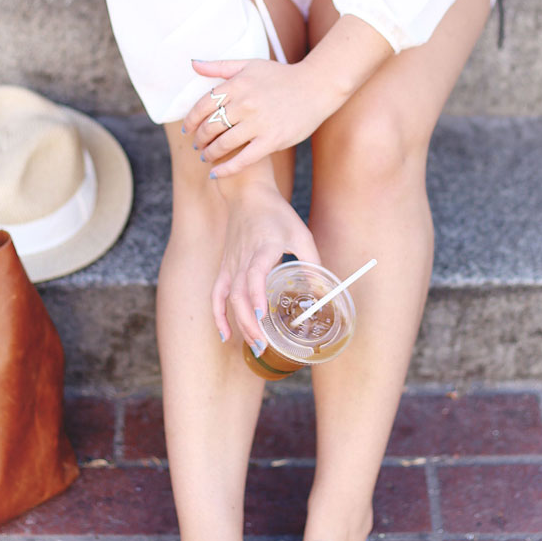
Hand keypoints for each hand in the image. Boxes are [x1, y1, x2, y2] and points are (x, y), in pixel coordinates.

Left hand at [184, 58, 333, 178]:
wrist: (316, 87)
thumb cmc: (282, 76)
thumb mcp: (250, 64)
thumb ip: (220, 66)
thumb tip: (192, 64)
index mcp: (237, 85)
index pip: (203, 105)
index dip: (190, 120)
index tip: (187, 129)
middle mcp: (245, 104)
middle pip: (210, 126)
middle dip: (199, 139)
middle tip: (197, 145)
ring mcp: (258, 123)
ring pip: (223, 144)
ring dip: (209, 153)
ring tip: (206, 157)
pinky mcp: (272, 140)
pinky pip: (243, 159)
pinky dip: (226, 169)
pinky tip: (215, 173)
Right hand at [213, 181, 319, 345]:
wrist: (247, 195)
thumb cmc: (277, 214)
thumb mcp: (301, 234)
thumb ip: (312, 263)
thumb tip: (325, 292)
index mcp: (262, 247)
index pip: (254, 274)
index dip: (256, 295)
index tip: (262, 316)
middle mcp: (243, 258)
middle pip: (239, 295)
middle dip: (250, 323)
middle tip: (265, 345)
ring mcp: (231, 264)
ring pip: (228, 298)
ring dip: (240, 324)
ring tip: (254, 346)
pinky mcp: (225, 267)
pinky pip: (217, 294)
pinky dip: (218, 315)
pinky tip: (226, 334)